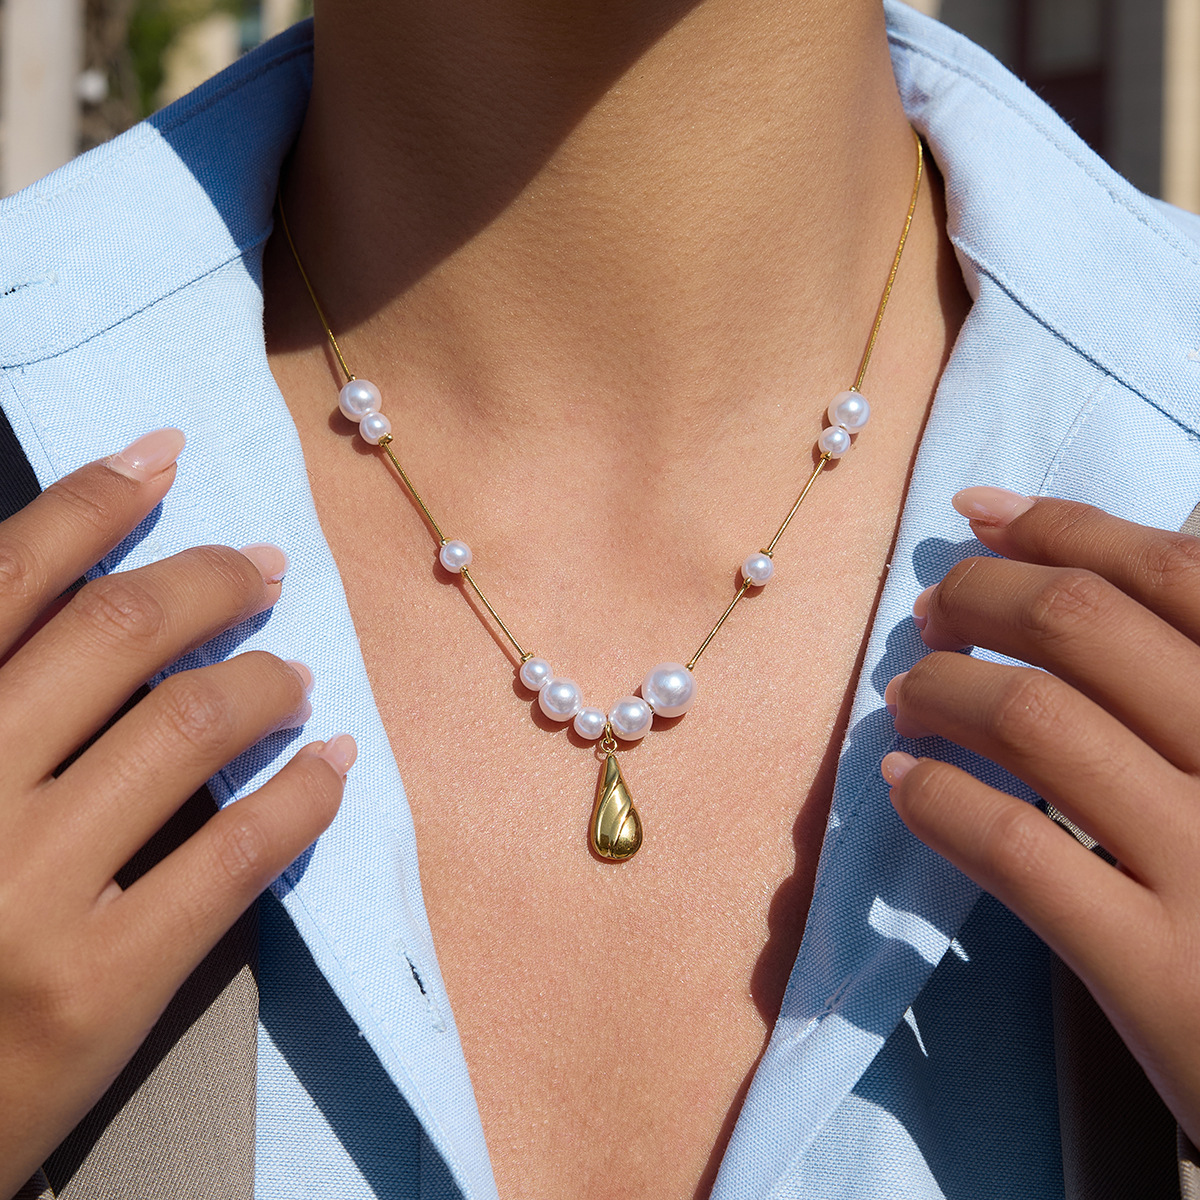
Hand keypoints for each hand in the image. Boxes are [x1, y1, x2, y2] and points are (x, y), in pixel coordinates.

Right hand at [0, 429, 355, 1195]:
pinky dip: (304, 793)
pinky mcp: (98, 986)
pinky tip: (331, 765)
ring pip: (192, 726)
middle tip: (264, 571)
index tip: (165, 458)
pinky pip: (240, 851)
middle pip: (120, 631)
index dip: (96, 500)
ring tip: (296, 677)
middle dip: (211, 580)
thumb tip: (76, 602)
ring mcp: (25, 892)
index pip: (8, 578)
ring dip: (267, 681)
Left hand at [881, 487, 1199, 1147]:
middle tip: (931, 614)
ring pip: (1035, 718)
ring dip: (942, 689)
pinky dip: (937, 800)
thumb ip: (1191, 684)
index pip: (1174, 573)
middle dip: (983, 597)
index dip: (1060, 528)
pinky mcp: (1163, 973)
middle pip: (1085, 625)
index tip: (976, 513)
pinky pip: (1016, 850)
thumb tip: (1080, 583)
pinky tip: (901, 785)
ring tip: (907, 697)